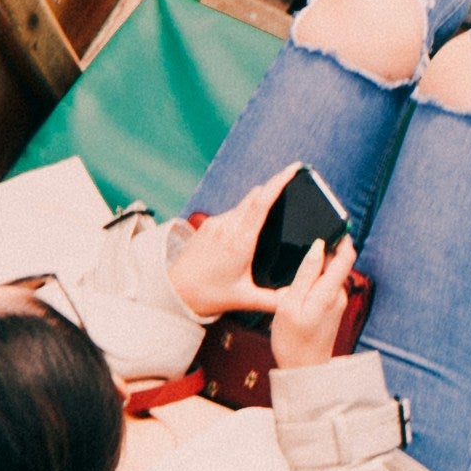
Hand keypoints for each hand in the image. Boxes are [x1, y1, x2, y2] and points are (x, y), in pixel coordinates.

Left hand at [172, 176, 294, 315]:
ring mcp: (215, 224)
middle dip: (274, 187)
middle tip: (292, 184)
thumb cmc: (209, 295)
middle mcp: (227, 228)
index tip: (293, 169)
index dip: (278, 183)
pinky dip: (245, 214)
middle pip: (254, 196)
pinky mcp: (207, 225)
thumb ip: (274, 300)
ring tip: (274, 210)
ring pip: (243, 204)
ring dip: (259, 203)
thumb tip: (296, 297)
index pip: (261, 203)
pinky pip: (232, 213)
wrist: (174, 292)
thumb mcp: (245, 299)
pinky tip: (250, 227)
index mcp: (239, 242)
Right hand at [248, 239, 361, 367]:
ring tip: (294, 266)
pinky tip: (295, 287)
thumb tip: (318, 246)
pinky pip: (324, 285)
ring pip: (328, 273)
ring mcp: (337, 302)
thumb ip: (305, 274)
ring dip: (314, 267)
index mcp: (329, 292)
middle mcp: (339, 294)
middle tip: (301, 239)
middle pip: (337, 261)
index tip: (333, 220)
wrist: (303, 370)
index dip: (342, 236)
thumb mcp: (290, 304)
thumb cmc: (292, 339)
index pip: (346, 255)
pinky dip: (312, 281)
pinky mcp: (332, 308)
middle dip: (322, 250)